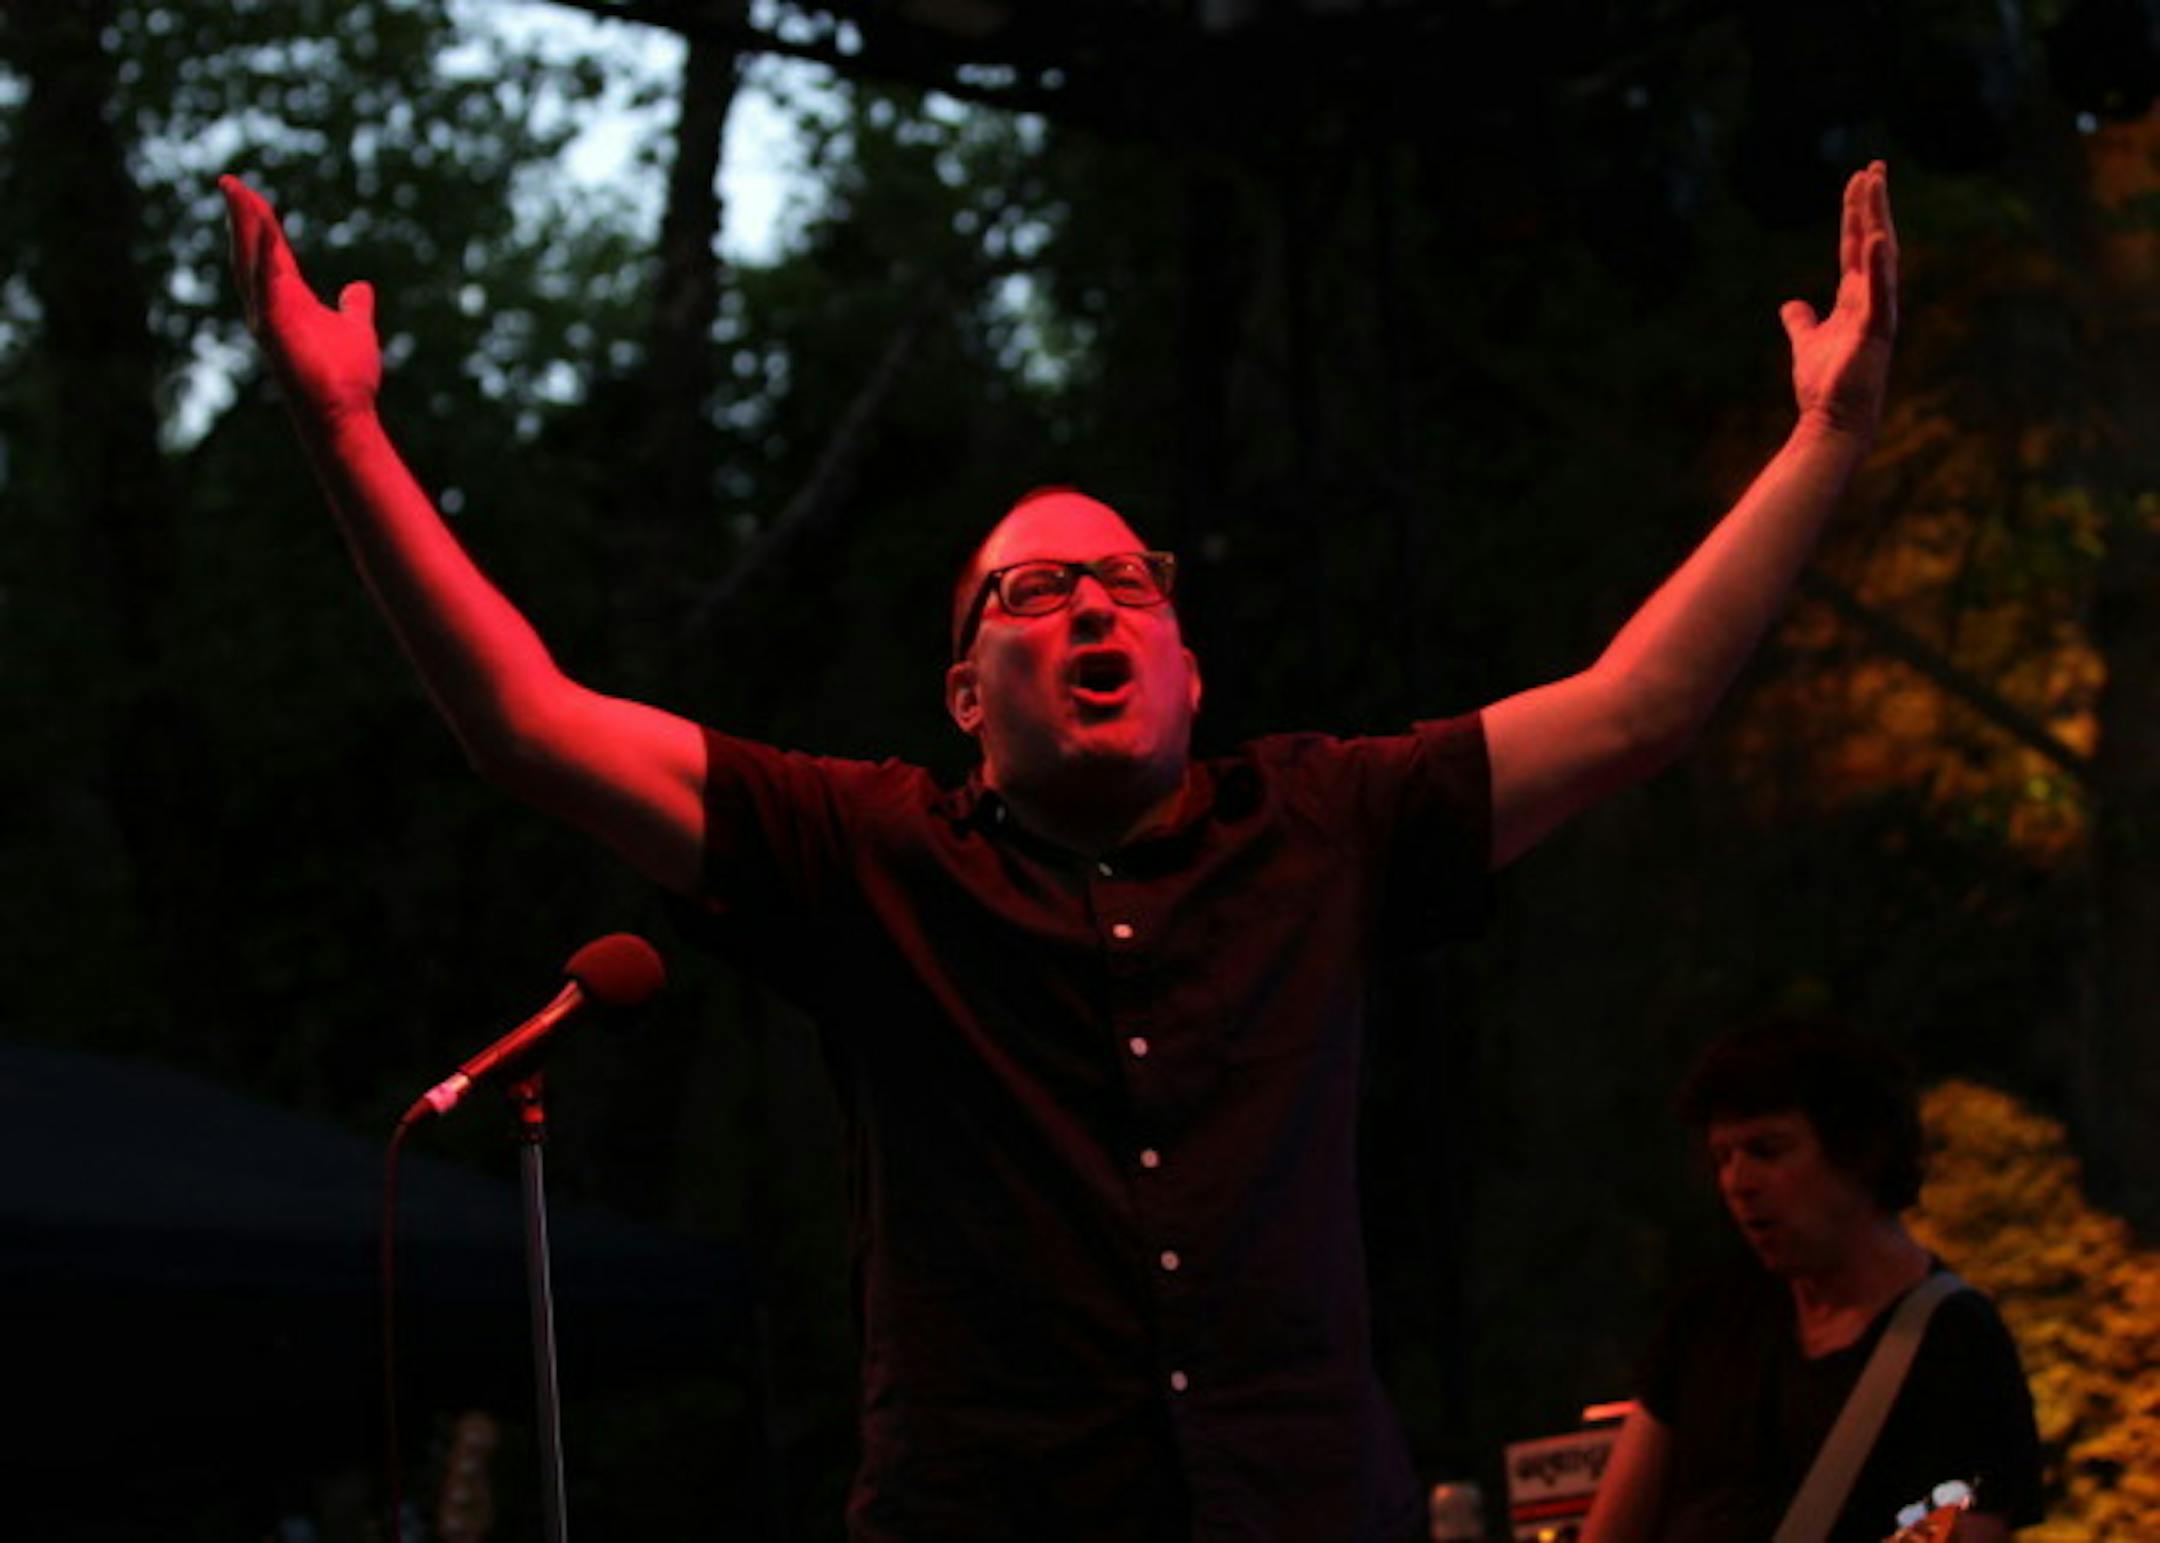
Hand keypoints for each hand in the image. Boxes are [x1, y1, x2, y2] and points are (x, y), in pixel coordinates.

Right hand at [219, 175, 380, 425]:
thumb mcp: (355, 329)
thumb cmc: (346, 377)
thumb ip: (354, 307)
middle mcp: (272, 305)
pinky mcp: (275, 328)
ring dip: (243, 227)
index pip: (271, 252)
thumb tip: (360, 287)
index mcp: (289, 300)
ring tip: (236, 192)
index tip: (248, 194)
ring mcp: (269, 316)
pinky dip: (263, 257)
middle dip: (241, 217)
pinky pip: (266, 285)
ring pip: (251, 262)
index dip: (260, 223)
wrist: (345, 412)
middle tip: (230, 182)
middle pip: (251, 251)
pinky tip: (262, 229)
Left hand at [1782, 161, 1897, 439]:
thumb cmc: (1826, 385)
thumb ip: (1801, 321)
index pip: (1855, 247)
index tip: (1859, 180)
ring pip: (1881, 257)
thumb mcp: (1806, 342)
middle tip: (1873, 166)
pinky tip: (1877, 238)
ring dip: (1877, 220)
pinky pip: (1879, 293)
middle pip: (1872, 241)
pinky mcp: (1874, 331)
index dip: (1856, 213)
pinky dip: (1878, 266)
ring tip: (1875, 185)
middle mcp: (1870, 299)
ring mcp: (1876, 313)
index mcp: (1854, 299)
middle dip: (1872, 204)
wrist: (1833, 421)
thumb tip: (1791, 304)